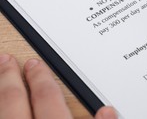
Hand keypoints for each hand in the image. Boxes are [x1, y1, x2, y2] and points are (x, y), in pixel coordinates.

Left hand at [0, 54, 116, 118]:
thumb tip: (108, 111)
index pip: (45, 98)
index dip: (40, 79)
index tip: (34, 64)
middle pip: (15, 101)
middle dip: (11, 78)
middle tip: (7, 61)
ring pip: (1, 113)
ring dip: (1, 92)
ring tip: (1, 75)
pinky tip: (0, 109)